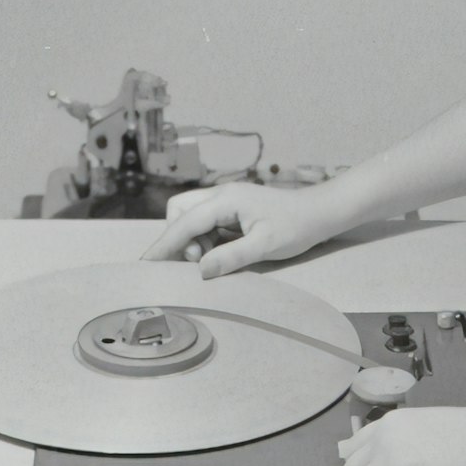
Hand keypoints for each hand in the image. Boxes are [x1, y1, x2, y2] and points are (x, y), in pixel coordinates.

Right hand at [141, 181, 340, 276]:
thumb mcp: (265, 246)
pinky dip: (205, 239)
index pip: (184, 222)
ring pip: (191, 217)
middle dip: (179, 237)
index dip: (164, 244)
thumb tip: (201, 270)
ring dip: (193, 239)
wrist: (319, 213)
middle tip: (199, 260)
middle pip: (180, 212)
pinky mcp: (233, 210)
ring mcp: (226, 201)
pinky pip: (206, 223)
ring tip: (212, 258)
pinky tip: (220, 253)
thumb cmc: (296, 227)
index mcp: (226, 200)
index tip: (146, 263)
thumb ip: (232, 256)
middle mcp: (221, 195)